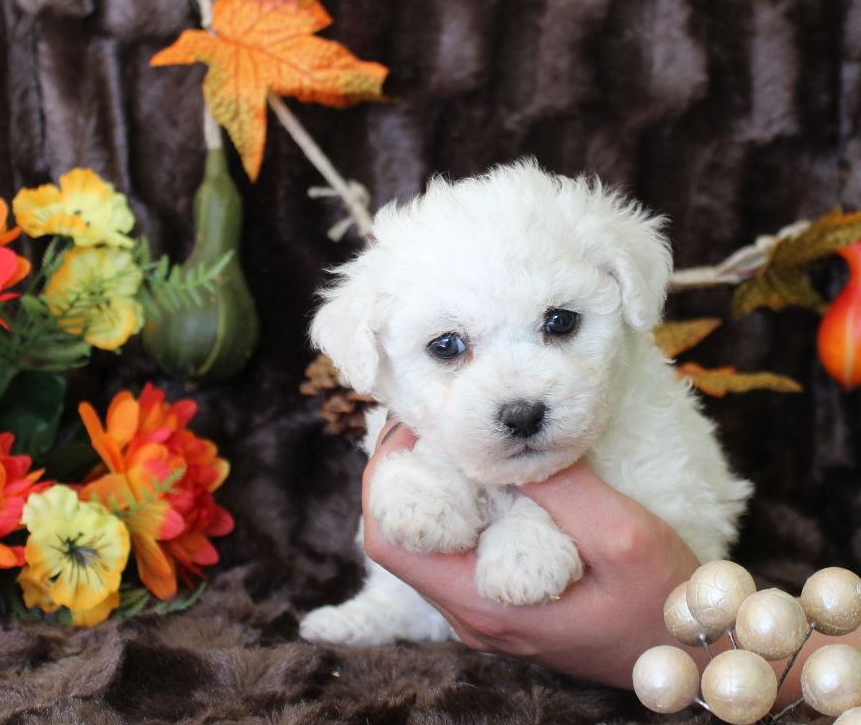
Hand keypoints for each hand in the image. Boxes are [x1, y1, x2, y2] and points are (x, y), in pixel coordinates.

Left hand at [361, 418, 702, 687]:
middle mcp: (473, 614)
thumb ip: (563, 490)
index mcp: (484, 606)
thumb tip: (509, 439)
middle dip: (406, 472)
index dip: (384, 480)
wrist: (694, 660)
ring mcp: (488, 609)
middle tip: (436, 417)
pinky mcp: (508, 601)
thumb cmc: (665, 606)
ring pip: (431, 542)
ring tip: (462, 433)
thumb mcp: (624, 538)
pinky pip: (464, 548)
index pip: (389, 543)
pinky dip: (466, 504)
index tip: (412, 426)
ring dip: (436, 486)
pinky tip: (495, 471)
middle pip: (402, 539)